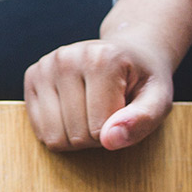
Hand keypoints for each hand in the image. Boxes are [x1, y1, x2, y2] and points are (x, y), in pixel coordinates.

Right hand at [22, 0, 191, 151]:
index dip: (115, 133)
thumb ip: (142, 120)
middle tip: (109, 113)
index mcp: (101, 59)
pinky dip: (58, 131)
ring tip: (92, 112)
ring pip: (53, 136)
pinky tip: (73, 111)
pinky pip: (40, 130)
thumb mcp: (159, 100)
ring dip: (76, 136)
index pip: (98, 130)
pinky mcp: (32, 77)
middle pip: (75, 135)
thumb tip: (110, 140)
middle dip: (95, 136)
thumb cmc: (143, 80)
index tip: (125, 112)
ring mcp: (45, 66)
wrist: (128, 52)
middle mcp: (67, 57)